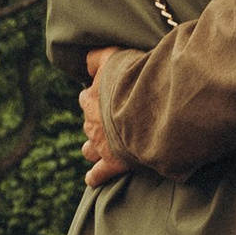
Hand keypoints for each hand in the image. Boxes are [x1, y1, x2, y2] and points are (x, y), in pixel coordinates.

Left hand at [82, 44, 145, 186]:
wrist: (148, 105)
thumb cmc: (134, 79)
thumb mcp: (114, 56)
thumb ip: (97, 57)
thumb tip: (86, 60)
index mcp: (91, 98)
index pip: (87, 98)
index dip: (97, 97)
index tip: (109, 97)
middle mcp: (92, 123)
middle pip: (89, 124)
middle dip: (97, 123)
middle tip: (113, 120)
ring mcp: (101, 144)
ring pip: (89, 148)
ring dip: (94, 147)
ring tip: (102, 147)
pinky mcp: (112, 163)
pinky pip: (98, 174)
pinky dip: (94, 176)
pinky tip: (93, 178)